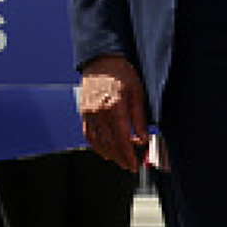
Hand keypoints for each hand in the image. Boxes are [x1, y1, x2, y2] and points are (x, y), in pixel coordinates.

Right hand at [78, 55, 148, 172]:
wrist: (102, 60)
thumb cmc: (122, 74)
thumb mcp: (137, 93)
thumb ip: (139, 119)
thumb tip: (143, 139)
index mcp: (114, 107)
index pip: (122, 140)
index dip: (128, 156)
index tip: (135, 165)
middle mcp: (99, 112)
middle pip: (109, 144)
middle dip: (121, 158)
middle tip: (130, 166)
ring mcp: (88, 113)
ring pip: (97, 142)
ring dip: (109, 154)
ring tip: (120, 160)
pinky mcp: (83, 112)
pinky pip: (88, 134)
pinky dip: (96, 146)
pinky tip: (105, 150)